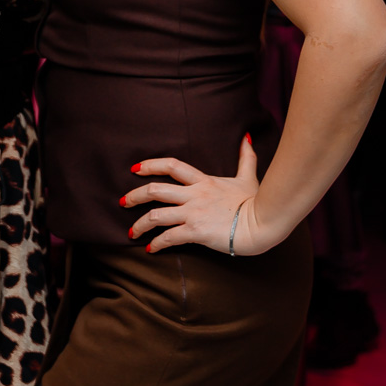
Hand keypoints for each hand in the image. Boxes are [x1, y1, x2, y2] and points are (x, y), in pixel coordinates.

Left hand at [123, 134, 272, 256]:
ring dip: (140, 224)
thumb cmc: (257, 201)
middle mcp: (194, 195)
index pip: (172, 166)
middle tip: (123, 202)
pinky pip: (169, 237)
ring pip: (156, 215)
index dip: (151, 165)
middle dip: (134, 195)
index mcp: (203, 181)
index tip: (135, 169)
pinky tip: (151, 248)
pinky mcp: (195, 231)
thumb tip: (247, 137)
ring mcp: (193, 213)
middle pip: (155, 190)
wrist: (263, 223)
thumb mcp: (248, 177)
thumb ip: (245, 157)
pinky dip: (157, 243)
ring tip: (132, 231)